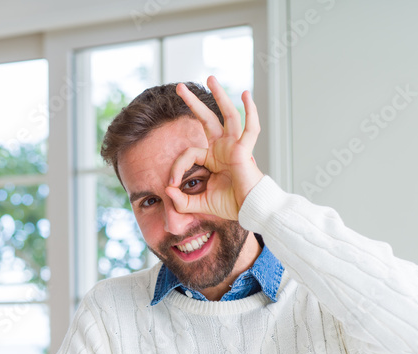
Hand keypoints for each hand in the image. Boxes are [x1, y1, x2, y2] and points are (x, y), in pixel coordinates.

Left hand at [165, 75, 264, 220]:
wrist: (250, 210)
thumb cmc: (230, 205)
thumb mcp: (199, 203)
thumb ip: (182, 200)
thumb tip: (167, 190)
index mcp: (213, 158)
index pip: (189, 153)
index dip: (177, 167)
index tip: (171, 184)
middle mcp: (223, 148)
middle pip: (207, 119)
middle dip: (193, 103)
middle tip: (179, 87)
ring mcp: (235, 146)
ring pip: (228, 115)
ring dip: (219, 96)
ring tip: (210, 78)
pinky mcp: (245, 150)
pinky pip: (250, 128)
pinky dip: (250, 111)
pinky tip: (245, 94)